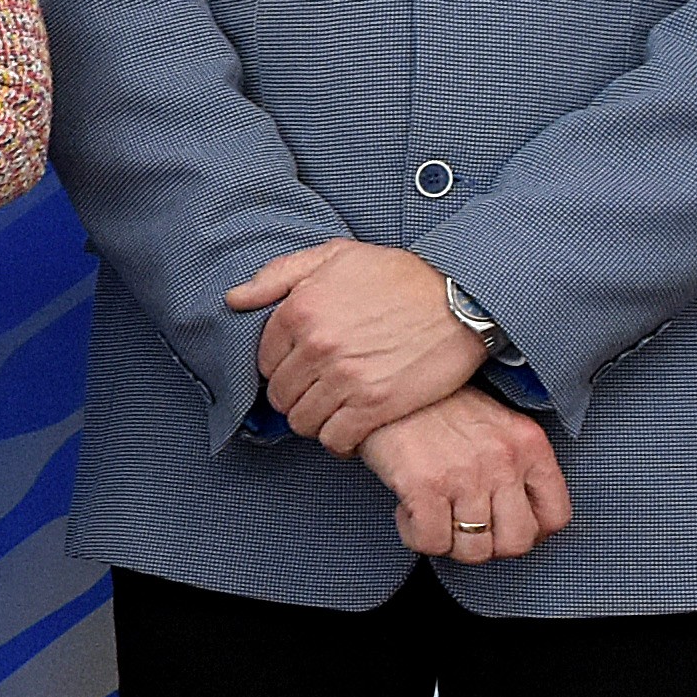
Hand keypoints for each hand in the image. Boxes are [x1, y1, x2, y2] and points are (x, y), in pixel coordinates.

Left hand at [234, 240, 486, 455]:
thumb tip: (234, 299)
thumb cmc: (400, 275)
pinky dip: (341, 440)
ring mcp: (345, 378)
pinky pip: (335, 440)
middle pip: (281, 395)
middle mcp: (317, 346)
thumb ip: (279, 275)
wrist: (463, 296)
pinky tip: (353, 428)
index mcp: (300, 309)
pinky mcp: (375, 405)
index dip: (282, 367)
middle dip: (297, 396)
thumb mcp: (336, 255)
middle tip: (322, 391)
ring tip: (337, 409)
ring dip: (317, 420)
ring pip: (303, 422)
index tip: (304, 369)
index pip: (264, 361)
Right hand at [358, 388, 569, 564]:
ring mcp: (466, 475)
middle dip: (490, 545)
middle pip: (517, 542)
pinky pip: (432, 543)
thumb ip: (517, 465)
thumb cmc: (439, 406)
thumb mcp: (497, 424)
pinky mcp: (425, 486)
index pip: (556, 514)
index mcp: (528, 444)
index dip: (533, 532)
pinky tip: (410, 513)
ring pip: (474, 551)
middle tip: (468, 529)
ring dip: (451, 543)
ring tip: (436, 518)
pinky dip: (417, 536)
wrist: (388, 383)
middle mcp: (503, 460)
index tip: (508, 528)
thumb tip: (521, 515)